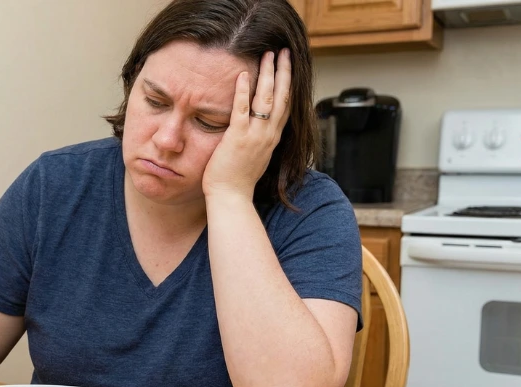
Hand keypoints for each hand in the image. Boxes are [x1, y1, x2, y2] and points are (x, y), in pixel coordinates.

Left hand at [202, 48, 291, 200]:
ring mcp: (255, 136)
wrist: (232, 199)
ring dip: (268, 75)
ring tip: (268, 55)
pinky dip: (243, 92)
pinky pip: (242, 111)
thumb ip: (259, 140)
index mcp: (272, 138)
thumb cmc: (238, 181)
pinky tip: (243, 75)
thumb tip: (259, 130)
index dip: (288, 84)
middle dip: (284, 72)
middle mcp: (268, 135)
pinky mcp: (238, 139)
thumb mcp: (255, 157)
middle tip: (284, 52)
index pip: (285, 106)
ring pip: (266, 100)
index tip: (288, 66)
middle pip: (281, 97)